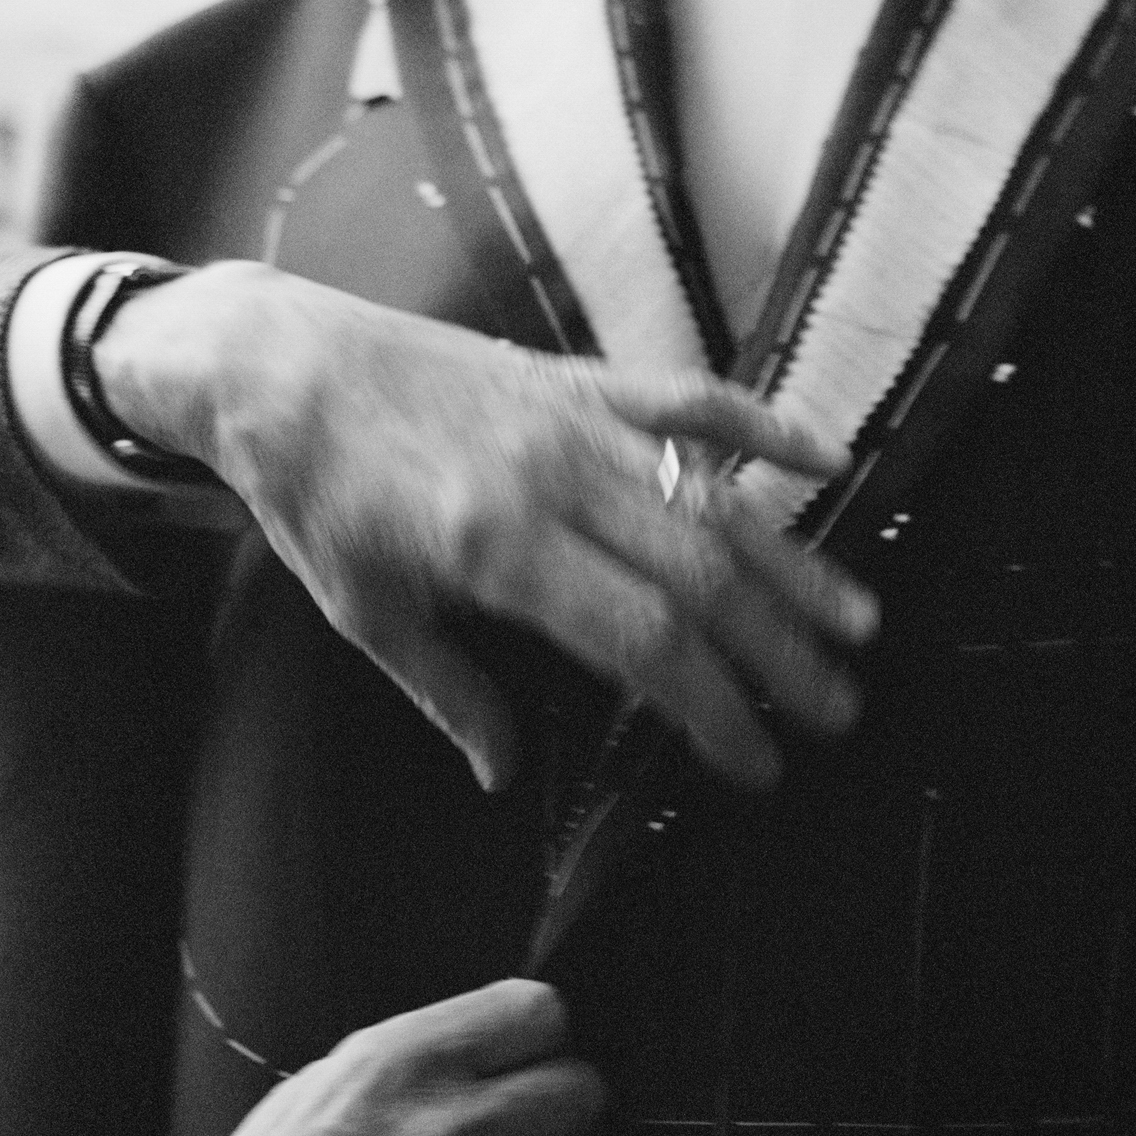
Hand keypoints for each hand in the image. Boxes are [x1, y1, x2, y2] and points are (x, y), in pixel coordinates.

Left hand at [94, 260, 878, 790]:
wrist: (278, 365)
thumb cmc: (316, 497)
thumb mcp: (366, 614)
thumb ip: (449, 692)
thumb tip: (503, 771)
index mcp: (497, 548)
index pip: (641, 641)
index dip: (712, 707)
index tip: (755, 759)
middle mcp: (554, 480)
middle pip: (700, 577)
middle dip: (778, 653)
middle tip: (837, 711)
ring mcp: (576, 421)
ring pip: (713, 497)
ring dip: (795, 565)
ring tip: (857, 623)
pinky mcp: (580, 379)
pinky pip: (690, 400)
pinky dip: (763, 427)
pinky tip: (829, 458)